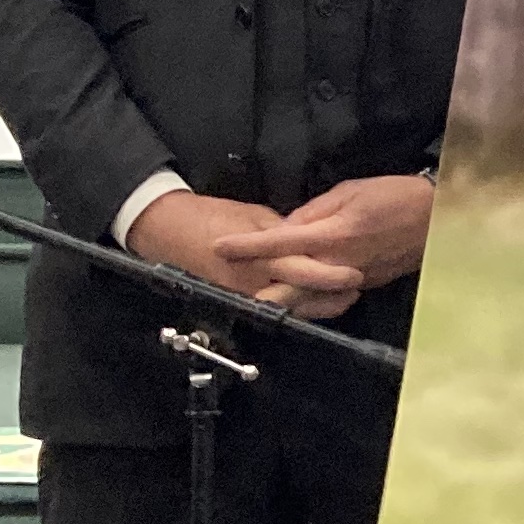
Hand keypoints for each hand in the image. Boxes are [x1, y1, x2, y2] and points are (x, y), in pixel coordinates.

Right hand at [126, 189, 354, 314]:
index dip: (329, 274)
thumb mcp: (255, 216)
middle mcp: (253, 281)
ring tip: (343, 300)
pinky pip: (272, 307)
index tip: (354, 273)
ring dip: (316, 306)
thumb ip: (285, 230)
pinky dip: (295, 306)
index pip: (301, 268)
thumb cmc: (213, 216)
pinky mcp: (236, 300)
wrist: (168, 231)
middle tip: (354, 290)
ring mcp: (244, 294)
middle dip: (328, 297)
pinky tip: (314, 303)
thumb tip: (311, 237)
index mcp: (260, 255)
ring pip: (287, 307)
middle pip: (298, 296)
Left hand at [216, 175, 433, 318]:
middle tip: (231, 296)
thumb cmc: (394, 195)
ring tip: (259, 300)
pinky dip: (311, 294)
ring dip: (283, 299)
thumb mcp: (350, 191)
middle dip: (260, 294)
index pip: (279, 242)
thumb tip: (287, 227)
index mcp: (332, 234)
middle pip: (290, 286)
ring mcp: (353, 278)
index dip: (246, 245)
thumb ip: (314, 212)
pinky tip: (298, 291)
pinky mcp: (366, 285)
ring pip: (309, 297)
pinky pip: (331, 293)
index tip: (220, 247)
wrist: (439, 216)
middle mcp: (338, 262)